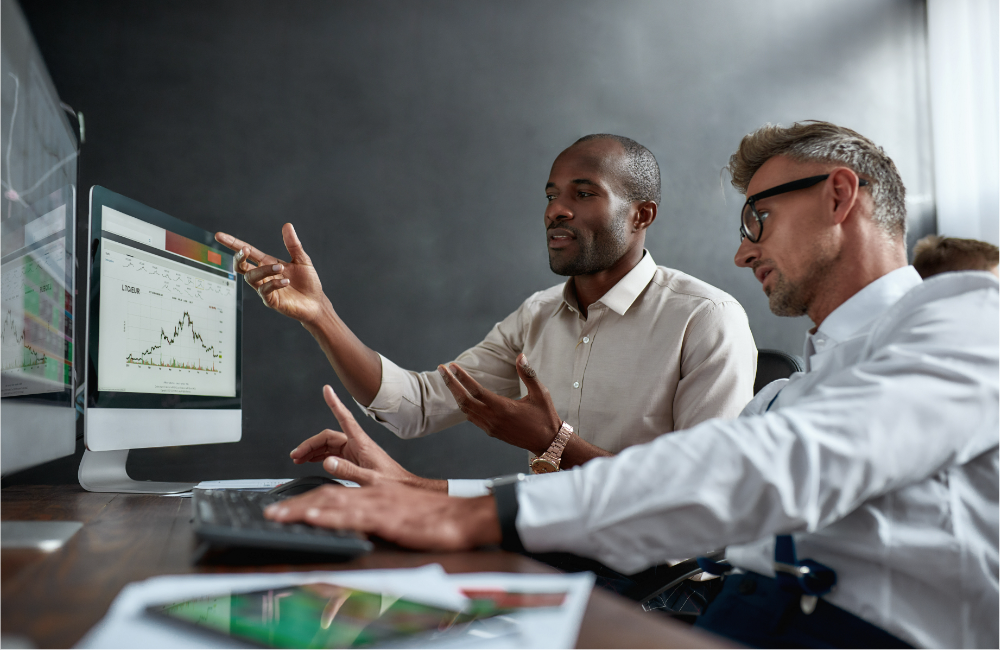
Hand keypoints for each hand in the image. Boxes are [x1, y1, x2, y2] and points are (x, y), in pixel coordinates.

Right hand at [215, 224, 329, 325]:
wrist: (316, 303)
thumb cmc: (308, 282)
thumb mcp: (302, 259)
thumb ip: (293, 244)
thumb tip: (287, 225)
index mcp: (268, 263)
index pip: (248, 252)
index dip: (233, 244)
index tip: (219, 235)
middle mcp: (263, 276)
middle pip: (241, 266)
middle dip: (239, 257)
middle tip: (245, 250)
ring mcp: (265, 289)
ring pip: (252, 277)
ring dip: (264, 270)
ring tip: (281, 268)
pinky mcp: (271, 301)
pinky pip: (265, 291)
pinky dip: (274, 284)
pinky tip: (286, 281)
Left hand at [264, 484, 500, 550]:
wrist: (461, 517)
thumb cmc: (434, 519)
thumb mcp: (399, 515)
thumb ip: (377, 516)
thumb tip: (358, 527)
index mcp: (374, 491)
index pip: (334, 493)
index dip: (308, 500)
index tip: (286, 509)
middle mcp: (372, 492)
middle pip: (326, 495)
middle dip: (296, 504)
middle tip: (272, 514)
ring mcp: (378, 502)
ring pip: (333, 501)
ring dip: (303, 509)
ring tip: (280, 515)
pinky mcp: (387, 515)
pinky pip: (354, 514)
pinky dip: (332, 514)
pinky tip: (315, 517)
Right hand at [290, 385, 445, 491]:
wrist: (404, 487)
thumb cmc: (392, 483)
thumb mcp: (370, 480)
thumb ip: (348, 471)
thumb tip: (327, 462)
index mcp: (361, 443)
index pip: (345, 418)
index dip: (335, 403)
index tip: (327, 390)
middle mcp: (357, 444)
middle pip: (328, 437)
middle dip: (310, 444)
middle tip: (295, 455)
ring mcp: (355, 451)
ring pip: (329, 445)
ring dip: (313, 450)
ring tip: (298, 459)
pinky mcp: (355, 459)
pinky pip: (333, 453)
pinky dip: (320, 456)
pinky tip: (312, 461)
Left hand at [437, 354, 561, 455]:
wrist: (547, 442)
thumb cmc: (545, 416)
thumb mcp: (540, 393)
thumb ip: (528, 374)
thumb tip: (520, 356)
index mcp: (503, 408)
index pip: (476, 390)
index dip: (462, 377)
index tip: (452, 366)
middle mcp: (493, 418)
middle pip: (464, 400)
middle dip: (450, 384)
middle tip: (441, 369)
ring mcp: (491, 427)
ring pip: (466, 410)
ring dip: (456, 395)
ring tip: (449, 381)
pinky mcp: (492, 432)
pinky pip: (473, 418)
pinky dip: (465, 406)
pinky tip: (463, 398)